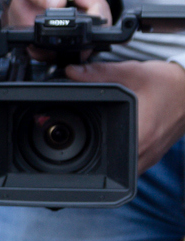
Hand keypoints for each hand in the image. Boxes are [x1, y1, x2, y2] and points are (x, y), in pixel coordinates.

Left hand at [66, 60, 184, 173]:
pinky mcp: (154, 154)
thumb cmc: (169, 83)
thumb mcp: (132, 73)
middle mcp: (147, 152)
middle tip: (83, 137)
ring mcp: (151, 156)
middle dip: (94, 152)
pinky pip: (132, 163)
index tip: (77, 136)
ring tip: (96, 139)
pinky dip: (120, 154)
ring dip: (108, 156)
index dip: (86, 146)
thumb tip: (72, 72)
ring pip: (121, 168)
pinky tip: (113, 140)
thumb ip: (100, 73)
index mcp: (140, 136)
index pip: (105, 155)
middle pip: (111, 166)